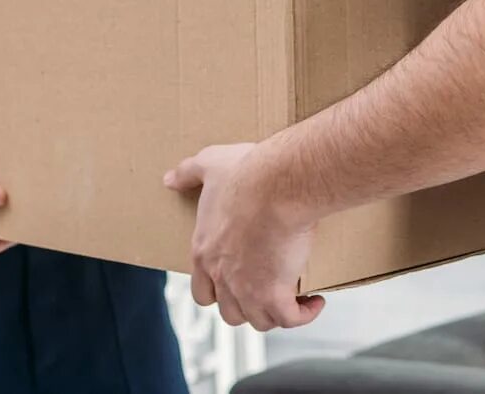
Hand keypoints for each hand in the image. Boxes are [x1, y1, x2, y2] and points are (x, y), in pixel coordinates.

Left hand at [165, 143, 324, 330]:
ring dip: (275, 312)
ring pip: (259, 320)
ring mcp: (247, 289)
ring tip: (293, 296)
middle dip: (248, 306)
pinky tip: (315, 301)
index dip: (219, 291)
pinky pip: (289, 319)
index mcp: (204, 251)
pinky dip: (304, 315)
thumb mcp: (210, 163)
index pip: (201, 292)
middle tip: (268, 288)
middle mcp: (222, 277)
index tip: (240, 278)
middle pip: (230, 312)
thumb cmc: (247, 173)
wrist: (277, 184)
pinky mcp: (275, 294)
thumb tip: (169, 179)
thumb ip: (187, 172)